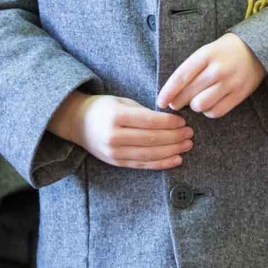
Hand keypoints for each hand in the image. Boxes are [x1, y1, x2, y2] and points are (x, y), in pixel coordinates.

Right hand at [50, 93, 191, 170]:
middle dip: (175, 137)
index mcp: (116, 116)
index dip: (169, 122)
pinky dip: (162, 163)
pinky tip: (176, 159)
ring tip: (186, 145)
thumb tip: (168, 118)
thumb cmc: (103, 108)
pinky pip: (143, 165)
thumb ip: (142, 111)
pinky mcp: (118, 163)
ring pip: (150, 154)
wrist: (78, 123)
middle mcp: (115, 136)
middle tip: (189, 133)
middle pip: (152, 139)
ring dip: (172, 151)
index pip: (149, 121)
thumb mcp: (121, 102)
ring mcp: (115, 152)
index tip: (182, 121)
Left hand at [157, 33, 266, 119]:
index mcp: (205, 55)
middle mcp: (217, 69)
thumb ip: (191, 69)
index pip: (180, 77)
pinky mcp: (239, 94)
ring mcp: (229, 82)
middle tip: (175, 104)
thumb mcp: (206, 51)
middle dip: (178, 101)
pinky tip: (208, 105)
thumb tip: (173, 93)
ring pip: (201, 105)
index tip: (160, 102)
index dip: (168, 92)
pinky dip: (209, 112)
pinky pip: (216, 112)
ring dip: (195, 106)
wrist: (256, 49)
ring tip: (196, 101)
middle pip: (189, 93)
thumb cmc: (224, 51)